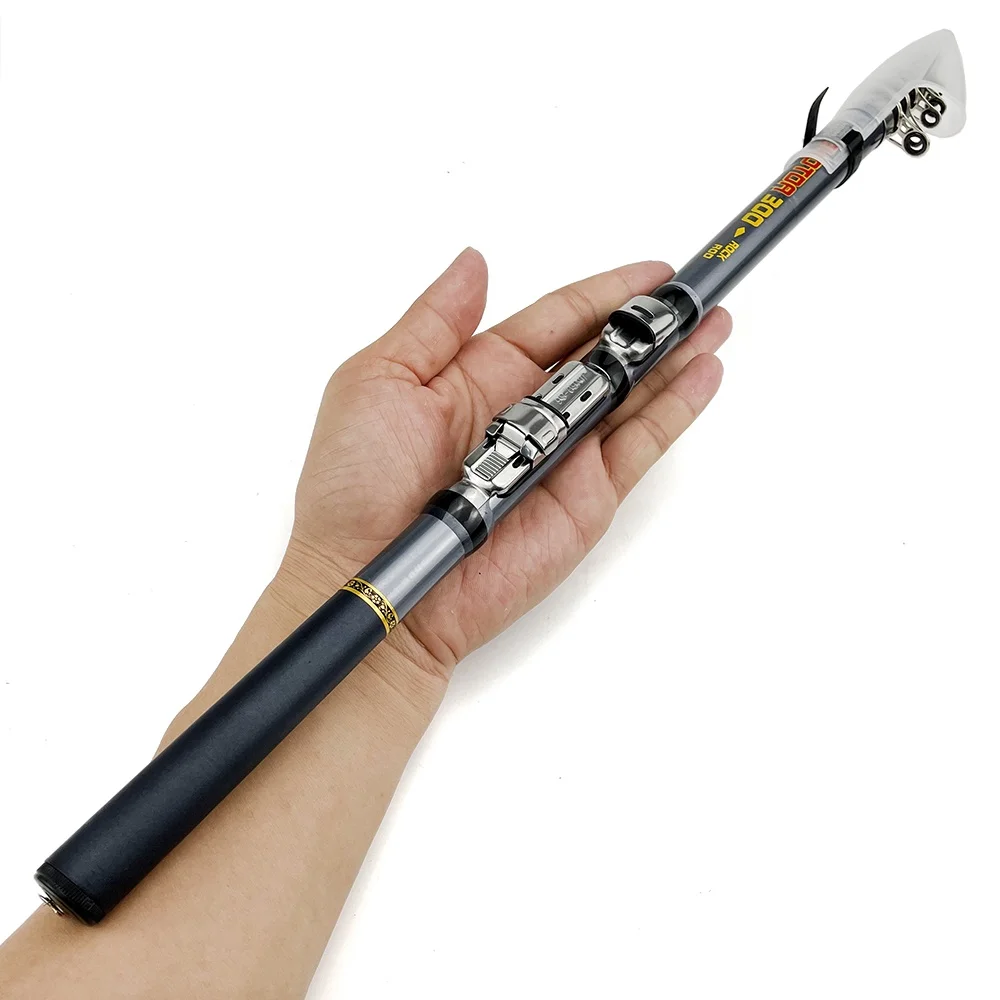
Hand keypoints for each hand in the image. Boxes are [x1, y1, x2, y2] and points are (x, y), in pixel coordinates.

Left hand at [280, 249, 730, 679]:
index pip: (558, 319)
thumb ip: (436, 321)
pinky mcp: (585, 501)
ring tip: (714, 321)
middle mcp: (526, 413)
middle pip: (604, 354)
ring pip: (631, 395)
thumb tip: (475, 261)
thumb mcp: (379, 378)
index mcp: (477, 375)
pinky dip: (675, 411)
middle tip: (699, 289)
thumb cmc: (356, 485)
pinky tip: (704, 375)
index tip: (653, 269)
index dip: (606, 292)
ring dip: (675, 357)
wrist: (373, 580)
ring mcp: (561, 458)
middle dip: (652, 322)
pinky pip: (639, 446)